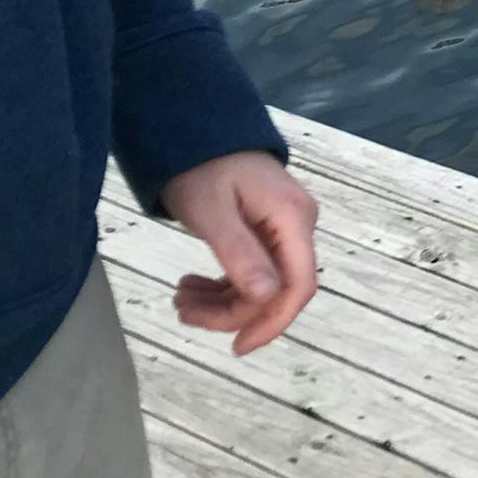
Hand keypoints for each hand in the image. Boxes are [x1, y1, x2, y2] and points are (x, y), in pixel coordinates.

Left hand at [161, 151, 319, 354]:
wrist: (198, 130)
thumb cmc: (202, 168)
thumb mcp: (212, 213)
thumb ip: (240, 254)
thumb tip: (266, 298)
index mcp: (293, 220)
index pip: (298, 285)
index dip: (272, 322)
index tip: (237, 347)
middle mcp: (298, 226)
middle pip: (277, 289)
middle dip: (231, 311)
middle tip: (182, 311)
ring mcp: (285, 228)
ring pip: (262, 284)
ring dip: (221, 301)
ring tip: (179, 298)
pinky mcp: (268, 230)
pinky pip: (253, 270)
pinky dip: (222, 285)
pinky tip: (192, 286)